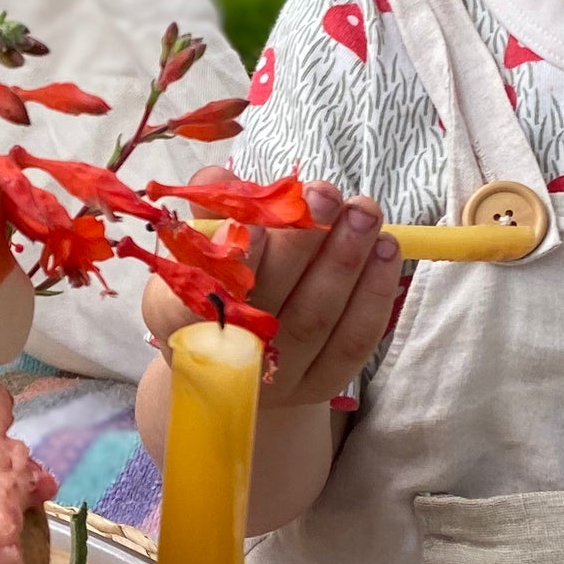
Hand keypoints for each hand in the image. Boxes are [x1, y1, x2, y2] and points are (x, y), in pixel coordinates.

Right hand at [139, 180, 404, 410]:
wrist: (227, 361)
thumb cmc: (212, 286)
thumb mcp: (196, 248)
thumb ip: (207, 211)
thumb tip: (216, 177)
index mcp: (177, 322)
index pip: (202, 297)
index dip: (234, 261)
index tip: (256, 219)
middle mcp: (226, 360)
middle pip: (271, 307)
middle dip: (303, 244)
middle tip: (326, 193)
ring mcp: (276, 381)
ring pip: (317, 321)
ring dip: (346, 261)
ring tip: (363, 212)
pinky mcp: (319, 386)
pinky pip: (353, 342)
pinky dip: (374, 294)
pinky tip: (385, 251)